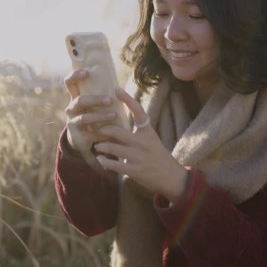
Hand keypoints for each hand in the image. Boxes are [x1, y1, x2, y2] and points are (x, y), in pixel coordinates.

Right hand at [63, 69, 117, 152]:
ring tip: (114, 115)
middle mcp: (71, 110)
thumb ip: (101, 97)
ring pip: (84, 118)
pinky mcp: (78, 138)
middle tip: (109, 100)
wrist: (82, 142)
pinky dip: (102, 134)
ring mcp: (73, 124)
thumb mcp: (93, 106)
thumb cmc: (93, 118)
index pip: (70, 83)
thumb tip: (120, 87)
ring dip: (100, 116)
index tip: (87, 72)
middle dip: (95, 100)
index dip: (75, 75)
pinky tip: (112, 134)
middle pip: (80, 101)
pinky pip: (90, 135)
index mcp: (75, 98)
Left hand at [94, 87, 187, 201]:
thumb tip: (115, 122)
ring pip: (112, 148)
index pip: (138, 111)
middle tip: (95, 128)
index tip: (116, 89)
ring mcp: (139, 157)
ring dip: (101, 146)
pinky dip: (104, 161)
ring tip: (97, 145)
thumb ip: (136, 132)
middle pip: (117, 131)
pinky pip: (114, 165)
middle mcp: (143, 142)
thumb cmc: (158, 155)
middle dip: (103, 130)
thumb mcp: (151, 139)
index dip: (128, 99)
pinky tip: (100, 159)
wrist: (171, 176)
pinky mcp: (135, 171)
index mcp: (148, 132)